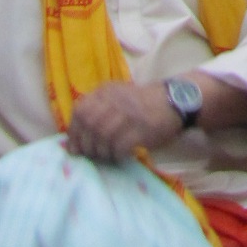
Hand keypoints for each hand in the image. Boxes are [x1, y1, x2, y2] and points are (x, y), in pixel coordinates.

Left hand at [66, 81, 183, 162]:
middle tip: (93, 154)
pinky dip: (116, 155)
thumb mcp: (117, 98)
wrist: (175, 101)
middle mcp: (117, 99)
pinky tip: (121, 155)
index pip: (80, 110)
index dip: (74, 132)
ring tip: (108, 155)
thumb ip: (96, 112)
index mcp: (107, 90)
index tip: (76, 147)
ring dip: (102, 152)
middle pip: (89, 125)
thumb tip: (71, 143)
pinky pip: (119, 147)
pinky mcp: (142, 128)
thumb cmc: (141, 104)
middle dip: (87, 145)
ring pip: (102, 137)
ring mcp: (130, 113)